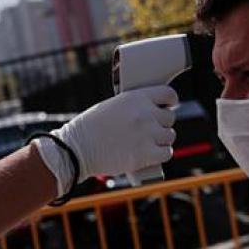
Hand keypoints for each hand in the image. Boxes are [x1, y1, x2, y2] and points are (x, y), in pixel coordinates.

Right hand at [36, 85, 177, 195]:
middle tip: (150, 130)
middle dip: (162, 124)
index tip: (168, 106)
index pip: (168, 94)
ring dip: (162, 140)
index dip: (170, 101)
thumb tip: (149, 112)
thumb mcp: (111, 106)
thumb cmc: (89, 128)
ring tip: (149, 143)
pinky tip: (153, 154)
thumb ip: (132, 107)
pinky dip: (161, 154)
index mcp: (136, 98)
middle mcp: (145, 114)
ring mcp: (147, 134)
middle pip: (170, 117)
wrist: (77, 148)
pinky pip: (167, 153)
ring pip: (170, 136)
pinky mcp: (146, 154)